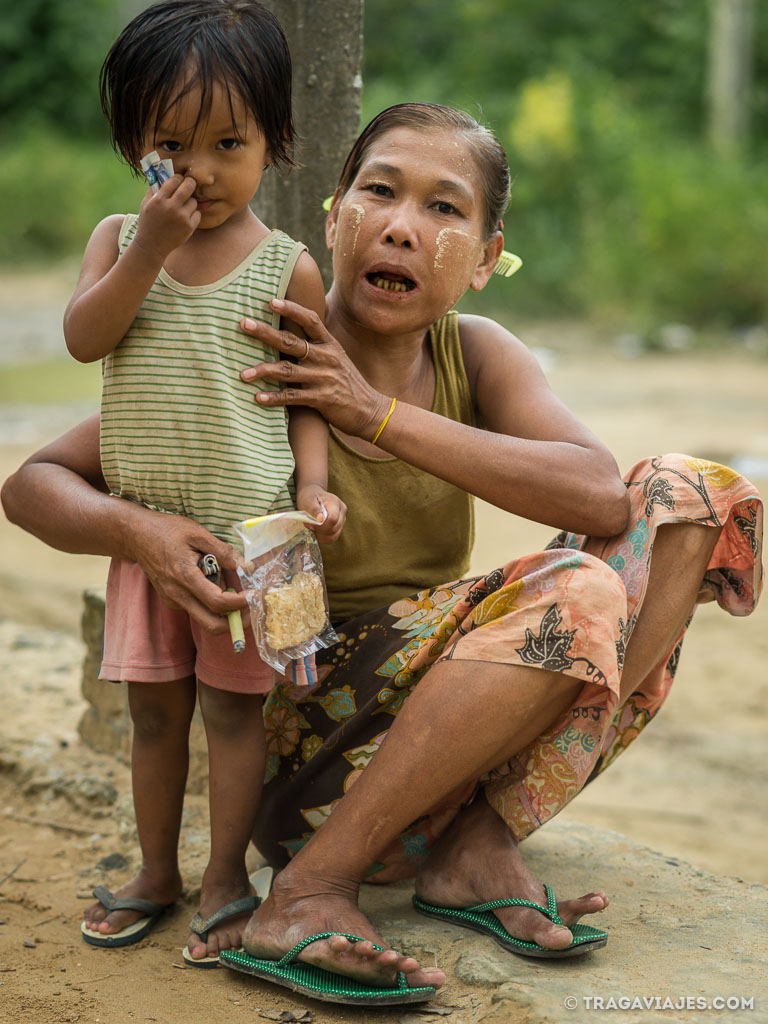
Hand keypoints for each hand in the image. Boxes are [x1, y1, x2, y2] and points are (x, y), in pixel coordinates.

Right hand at [122, 506, 245, 632]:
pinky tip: (213, 582)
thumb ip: (223, 551)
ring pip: (204, 618)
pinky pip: (196, 609)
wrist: (136, 536)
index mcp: (185, 577)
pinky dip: (210, 602)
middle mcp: (177, 595)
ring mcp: (172, 600)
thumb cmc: (167, 531)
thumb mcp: (198, 533)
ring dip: (223, 611)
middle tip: (252, 610)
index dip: (241, 603)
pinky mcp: (171, 601)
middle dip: (236, 622)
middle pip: (211, 625)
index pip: (218, 603)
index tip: (255, 595)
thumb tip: (247, 566)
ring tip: (233, 588)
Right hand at [133, 174, 200, 261]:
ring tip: (183, 208)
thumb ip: (154, 189)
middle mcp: (171, 207)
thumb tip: (163, 175)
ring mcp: (181, 217)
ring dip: (190, 202)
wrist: (151, 246)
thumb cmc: (148, 222)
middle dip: (191, 183)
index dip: (179, 177)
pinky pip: (197, 214)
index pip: (174, 180)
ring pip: (194, 201)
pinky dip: (193, 215)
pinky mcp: (189, 227)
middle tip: (191, 184)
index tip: (180, 179)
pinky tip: (185, 219)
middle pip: (188, 186)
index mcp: (159, 199)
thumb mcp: (146, 204)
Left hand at [239, 299, 390, 440]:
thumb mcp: (337, 358)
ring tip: (243, 374)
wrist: (370, 410)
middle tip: (243, 324)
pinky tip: (258, 398)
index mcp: (330, 344)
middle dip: (265, 332)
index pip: (310, 320)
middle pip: (291, 342)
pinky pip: (293, 397)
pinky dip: (274, 398)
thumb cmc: (347, 383)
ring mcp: (324, 378)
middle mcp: (327, 358)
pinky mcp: (322, 399)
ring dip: (263, 371)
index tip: (270, 302)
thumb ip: (317, 346)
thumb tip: (291, 332)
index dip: (291, 309)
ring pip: (288, 370)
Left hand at [296, 484, 345, 542]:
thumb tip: (321, 519)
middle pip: (334, 529)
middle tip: (309, 525)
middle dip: (319, 531)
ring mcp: (342, 519)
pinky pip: (332, 538)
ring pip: (334, 536)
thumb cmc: (309, 497)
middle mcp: (342, 511)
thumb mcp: (308, 501)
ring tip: (313, 528)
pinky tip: (316, 531)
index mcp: (335, 502)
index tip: (310, 524)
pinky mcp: (339, 527)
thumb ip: (314, 510)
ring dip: (321, 536)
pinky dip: (323, 537)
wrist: (313, 495)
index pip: (332, 519)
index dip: (321, 525)